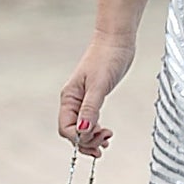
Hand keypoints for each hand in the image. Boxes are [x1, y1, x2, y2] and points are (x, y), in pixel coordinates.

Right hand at [58, 33, 135, 156]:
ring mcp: (83, 99)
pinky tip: (106, 133)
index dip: (80, 138)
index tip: (98, 138)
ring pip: (82, 127)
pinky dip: (96, 129)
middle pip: (73, 131)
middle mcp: (73, 101)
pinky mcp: (94, 96)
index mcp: (69, 98)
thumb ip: (91, 108)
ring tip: (107, 142)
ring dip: (92, 138)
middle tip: (105, 143)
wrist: (117, 39)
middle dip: (87, 141)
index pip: (66, 128)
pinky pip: (90, 119)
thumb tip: (84, 130)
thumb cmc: (107, 57)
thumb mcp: (99, 85)